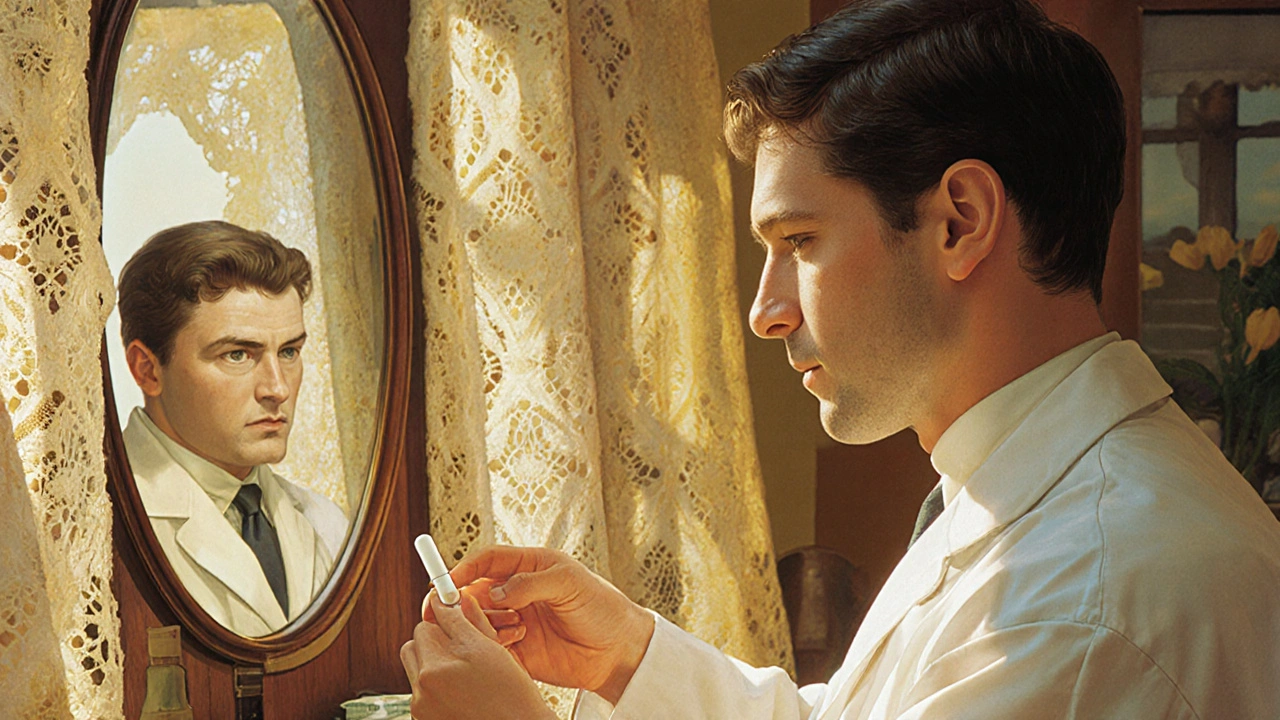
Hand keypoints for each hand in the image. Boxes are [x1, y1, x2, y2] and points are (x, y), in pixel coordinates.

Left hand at [400, 593, 554, 719]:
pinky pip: (422, 689)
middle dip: (435, 640)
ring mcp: (422, 707)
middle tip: (461, 645)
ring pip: (417, 667)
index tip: (452, 612)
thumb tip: (452, 600)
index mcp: (435, 669)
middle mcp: (423, 690)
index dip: (443, 618)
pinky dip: (437, 684)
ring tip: (463, 670)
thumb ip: (465, 621)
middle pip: (415, 645)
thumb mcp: (490, 649)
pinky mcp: (425, 719)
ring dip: (434, 662)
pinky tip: (462, 689)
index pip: (425, 625)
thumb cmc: (512, 696)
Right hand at [424, 545, 654, 703]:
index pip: (488, 561)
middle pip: (474, 590)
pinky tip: (517, 642)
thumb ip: (530, 583)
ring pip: (478, 619)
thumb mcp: (570, 582)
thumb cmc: (601, 606)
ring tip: (515, 626)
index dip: (465, 568)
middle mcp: (518, 593)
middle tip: (446, 608)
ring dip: (483, 622)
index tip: (447, 580)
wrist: (619, 650)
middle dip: (458, 598)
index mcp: (530, 567)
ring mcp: (516, 621)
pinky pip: (490, 647)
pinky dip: (491, 644)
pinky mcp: (518, 651)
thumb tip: (495, 594)